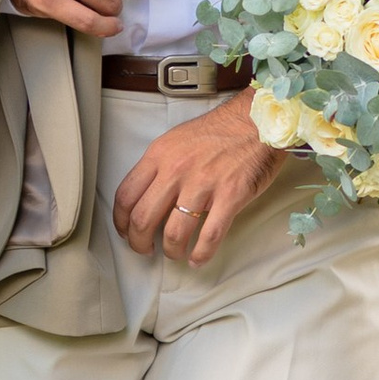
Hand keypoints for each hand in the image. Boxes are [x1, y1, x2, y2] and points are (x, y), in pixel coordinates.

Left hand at [112, 97, 287, 265]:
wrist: (257, 121)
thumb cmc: (220, 131)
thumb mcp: (176, 140)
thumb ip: (159, 166)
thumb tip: (147, 196)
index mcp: (159, 155)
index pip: (126, 195)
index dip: (121, 222)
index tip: (125, 231)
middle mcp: (176, 170)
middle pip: (143, 219)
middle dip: (139, 243)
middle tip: (145, 249)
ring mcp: (203, 184)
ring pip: (174, 233)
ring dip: (171, 251)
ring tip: (175, 253)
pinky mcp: (230, 196)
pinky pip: (209, 236)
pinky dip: (201, 254)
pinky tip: (198, 258)